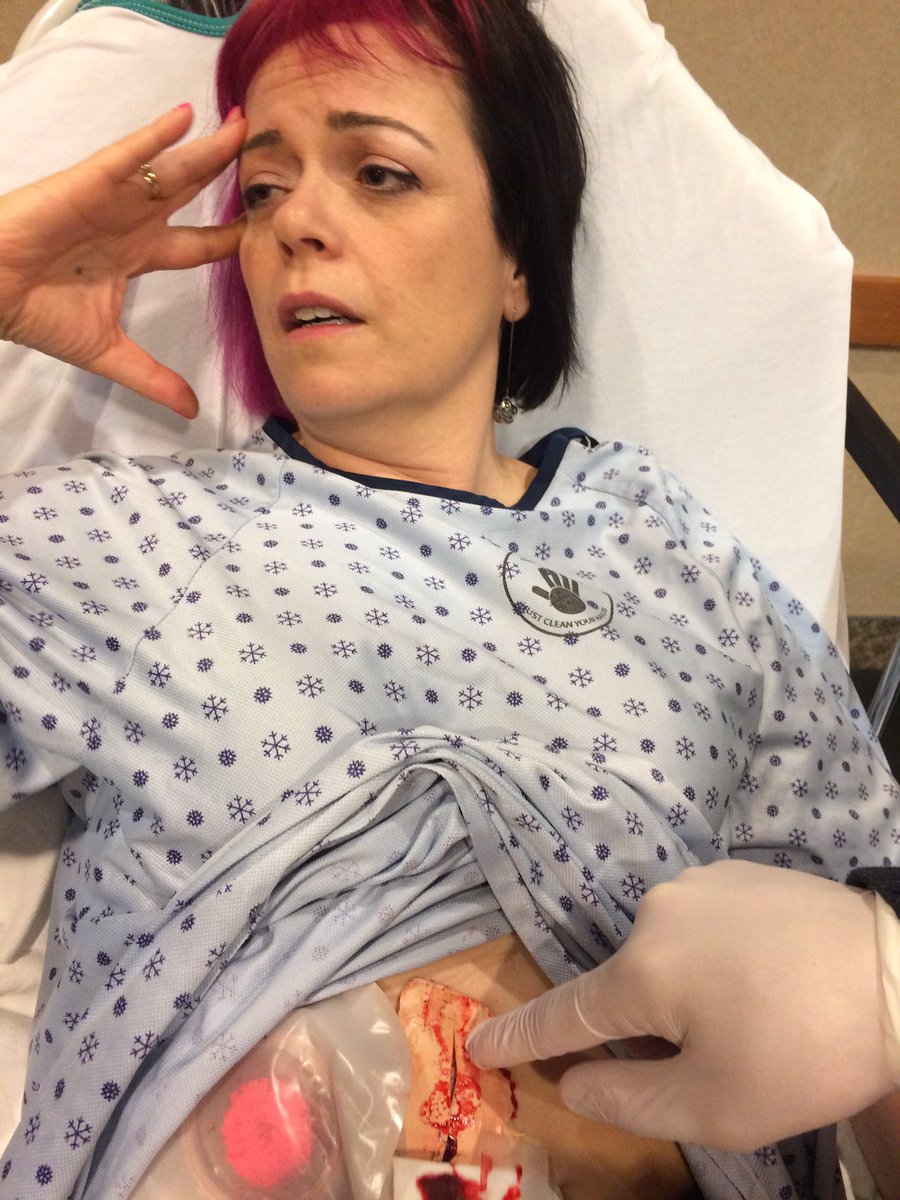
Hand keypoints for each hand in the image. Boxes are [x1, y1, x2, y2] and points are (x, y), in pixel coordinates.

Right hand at [0, 104, 245, 416]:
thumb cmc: (39, 314)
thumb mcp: (109, 353)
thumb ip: (154, 378)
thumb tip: (192, 413)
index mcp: (140, 255)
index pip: (201, 244)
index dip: (234, 236)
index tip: (270, 228)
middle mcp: (133, 221)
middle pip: (194, 193)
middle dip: (229, 172)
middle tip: (269, 153)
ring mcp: (114, 199)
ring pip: (171, 168)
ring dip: (208, 146)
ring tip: (243, 123)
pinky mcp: (89, 183)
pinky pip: (128, 154)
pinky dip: (155, 136)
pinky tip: (186, 117)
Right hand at [467, 861, 895, 1150]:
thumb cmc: (803, 1050)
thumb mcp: (715, 1105)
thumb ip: (627, 1098)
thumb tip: (573, 1081)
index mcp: (642, 971)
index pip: (565, 1014)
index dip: (523, 1037)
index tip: (482, 1043)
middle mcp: (656, 912)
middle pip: (627, 985)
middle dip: (649, 1027)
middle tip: (717, 1060)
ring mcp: (701, 882)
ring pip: (668, 952)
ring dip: (688, 989)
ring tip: (756, 1018)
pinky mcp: (741, 870)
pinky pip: (705, 922)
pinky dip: (717, 956)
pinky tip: (768, 978)